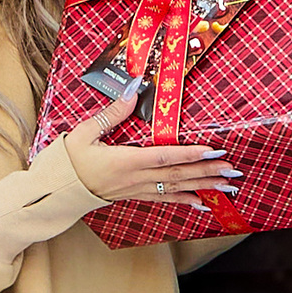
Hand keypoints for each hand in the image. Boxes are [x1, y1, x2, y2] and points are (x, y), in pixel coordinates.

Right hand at [65, 87, 240, 206]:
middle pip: (177, 175)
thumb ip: (111, 113)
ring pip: (176, 188)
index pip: (164, 156)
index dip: (190, 154)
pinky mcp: (135, 195)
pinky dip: (186, 201)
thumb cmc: (68, 161)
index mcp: (124, 161)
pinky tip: (203, 203)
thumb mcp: (84, 132)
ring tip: (227, 185)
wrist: (57, 192)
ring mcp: (137, 189)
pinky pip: (164, 200)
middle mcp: (135, 178)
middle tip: (233, 170)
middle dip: (207, 172)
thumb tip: (132, 89)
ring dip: (204, 186)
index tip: (213, 150)